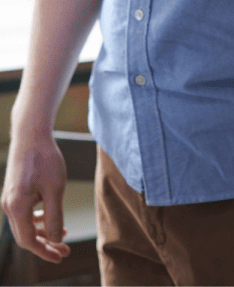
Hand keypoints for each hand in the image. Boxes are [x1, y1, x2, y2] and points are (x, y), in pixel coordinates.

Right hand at [1, 134, 69, 262]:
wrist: (31, 136)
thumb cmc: (46, 160)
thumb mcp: (56, 189)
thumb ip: (55, 216)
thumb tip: (56, 240)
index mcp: (17, 208)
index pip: (29, 241)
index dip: (45, 252)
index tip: (61, 257)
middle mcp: (8, 206)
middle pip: (25, 236)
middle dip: (46, 245)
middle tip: (65, 251)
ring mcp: (9, 199)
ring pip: (25, 225)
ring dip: (44, 232)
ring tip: (64, 233)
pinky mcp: (14, 193)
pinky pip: (24, 214)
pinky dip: (38, 219)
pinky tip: (52, 217)